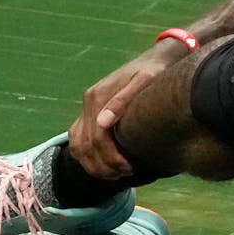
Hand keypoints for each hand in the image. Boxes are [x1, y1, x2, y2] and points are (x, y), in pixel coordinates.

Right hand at [68, 43, 182, 178]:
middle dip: (103, 165)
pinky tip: (103, 165)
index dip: (110, 158)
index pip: (96, 137)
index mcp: (98, 96)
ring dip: (93, 164)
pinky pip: (78, 138)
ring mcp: (87, 106)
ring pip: (77, 144)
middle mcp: (88, 101)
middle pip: (85, 144)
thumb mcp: (145, 81)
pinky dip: (86, 155)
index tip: (129, 169)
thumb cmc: (155, 72)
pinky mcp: (91, 110)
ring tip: (115, 174)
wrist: (156, 59)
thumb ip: (124, 100)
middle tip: (125, 174)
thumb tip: (103, 123)